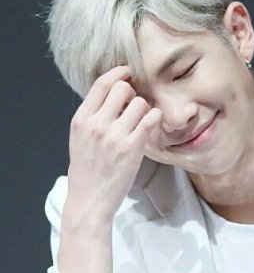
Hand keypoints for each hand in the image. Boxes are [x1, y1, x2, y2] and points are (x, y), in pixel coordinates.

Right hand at [66, 65, 160, 224]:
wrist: (90, 199)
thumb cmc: (87, 170)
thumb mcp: (80, 138)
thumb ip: (93, 117)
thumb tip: (114, 95)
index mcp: (81, 119)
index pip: (101, 84)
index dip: (118, 73)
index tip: (127, 72)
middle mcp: (96, 124)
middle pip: (122, 88)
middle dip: (132, 93)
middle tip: (133, 107)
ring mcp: (114, 136)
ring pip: (140, 103)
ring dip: (145, 109)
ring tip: (141, 122)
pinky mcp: (132, 148)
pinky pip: (151, 119)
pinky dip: (154, 120)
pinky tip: (150, 128)